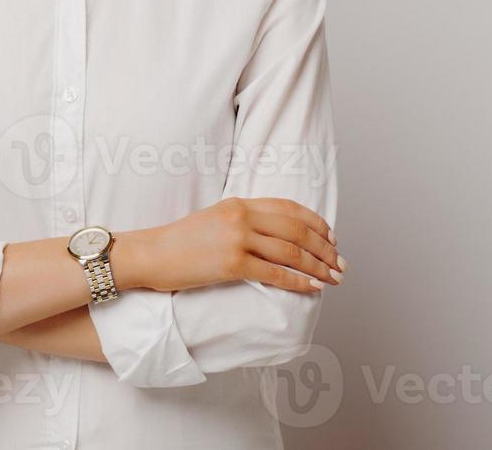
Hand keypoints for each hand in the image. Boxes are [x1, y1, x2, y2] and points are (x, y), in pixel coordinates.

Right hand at [128, 197, 342, 294]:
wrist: (150, 254)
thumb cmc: (179, 242)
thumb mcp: (214, 219)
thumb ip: (242, 221)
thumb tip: (273, 236)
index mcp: (239, 203)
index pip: (289, 208)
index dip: (316, 223)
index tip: (331, 238)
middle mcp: (242, 217)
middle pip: (297, 231)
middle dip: (325, 249)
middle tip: (340, 263)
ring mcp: (237, 239)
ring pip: (291, 252)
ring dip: (318, 266)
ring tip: (334, 278)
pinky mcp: (231, 264)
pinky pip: (275, 273)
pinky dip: (299, 281)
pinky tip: (313, 288)